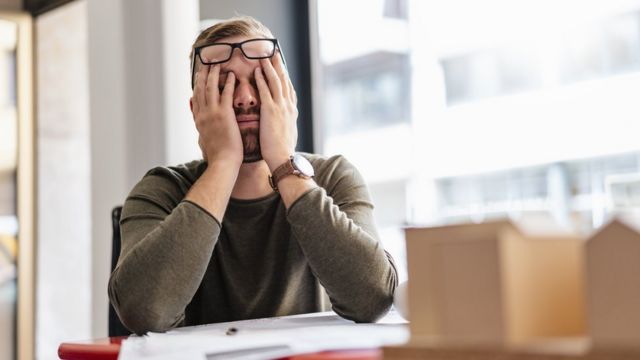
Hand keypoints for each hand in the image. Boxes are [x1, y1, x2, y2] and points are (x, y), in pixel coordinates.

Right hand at [191, 64, 242, 166]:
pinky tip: (232, 76)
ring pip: (211, 88)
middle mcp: (203, 114)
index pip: (196, 97)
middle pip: (201, 89)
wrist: (223, 162)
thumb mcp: (204, 139)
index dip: (197, 84)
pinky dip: (228, 84)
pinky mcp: (224, 115)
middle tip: (206, 62)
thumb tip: (200, 125)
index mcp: (199, 120)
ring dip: (214, 74)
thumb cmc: (218, 155)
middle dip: (203, 74)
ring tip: (218, 64)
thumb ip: (202, 128)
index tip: (199, 74)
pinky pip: (226, 95)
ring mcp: (212, 114)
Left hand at [254, 54, 298, 170]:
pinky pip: (265, 91)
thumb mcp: (288, 134)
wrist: (283, 158)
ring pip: (276, 82)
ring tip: (264, 56)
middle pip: (284, 81)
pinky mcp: (271, 111)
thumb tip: (284, 123)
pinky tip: (257, 70)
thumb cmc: (282, 151)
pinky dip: (262, 79)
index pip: (289, 89)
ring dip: (270, 67)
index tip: (281, 66)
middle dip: (279, 65)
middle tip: (274, 52)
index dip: (285, 76)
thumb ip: (285, 124)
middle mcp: (288, 106)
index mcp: (291, 112)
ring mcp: (280, 108)